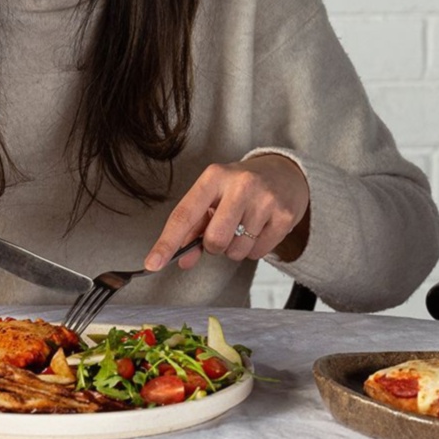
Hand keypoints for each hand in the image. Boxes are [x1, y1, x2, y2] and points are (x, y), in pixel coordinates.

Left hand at [145, 154, 310, 271]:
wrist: (286, 174)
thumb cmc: (241, 187)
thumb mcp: (214, 196)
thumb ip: (194, 227)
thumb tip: (181, 259)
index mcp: (214, 177)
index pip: (184, 214)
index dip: (167, 243)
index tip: (152, 264)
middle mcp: (240, 184)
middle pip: (214, 240)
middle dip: (214, 246)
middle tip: (224, 231)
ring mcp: (265, 200)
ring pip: (236, 251)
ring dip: (236, 249)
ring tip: (245, 227)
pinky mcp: (284, 216)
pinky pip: (258, 253)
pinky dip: (254, 249)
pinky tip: (260, 229)